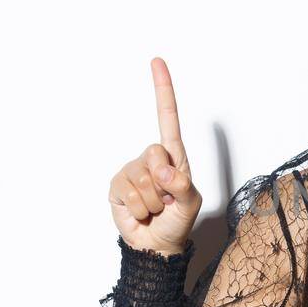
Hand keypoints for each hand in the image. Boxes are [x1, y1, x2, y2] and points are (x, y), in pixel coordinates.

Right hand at [107, 57, 203, 254]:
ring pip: (142, 181)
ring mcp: (132, 171)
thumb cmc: (177, 220)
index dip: (162, 91)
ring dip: (153, 202)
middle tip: (167, 199)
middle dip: (164, 183)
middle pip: (154, 154)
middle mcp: (152, 159)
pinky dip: (138, 209)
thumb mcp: (190, 203)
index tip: (157, 62)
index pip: (167, 119)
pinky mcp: (117, 187)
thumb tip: (164, 172)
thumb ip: (182, 186)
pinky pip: (128, 194)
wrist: (156, 244)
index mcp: (174, 156)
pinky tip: (140, 212)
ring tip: (155, 208)